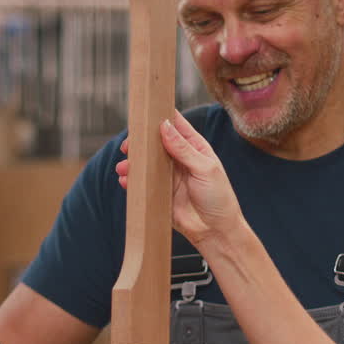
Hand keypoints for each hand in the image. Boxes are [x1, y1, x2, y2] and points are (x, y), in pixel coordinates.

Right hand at [116, 111, 244, 246]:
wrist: (216, 231)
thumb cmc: (219, 197)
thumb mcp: (205, 168)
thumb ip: (183, 148)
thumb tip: (164, 126)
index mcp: (194, 147)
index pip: (175, 125)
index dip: (160, 116)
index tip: (145, 112)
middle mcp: (179, 159)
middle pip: (155, 143)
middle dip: (140, 143)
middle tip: (129, 146)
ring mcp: (168, 175)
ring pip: (146, 163)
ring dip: (134, 164)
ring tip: (125, 168)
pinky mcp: (160, 192)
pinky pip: (143, 183)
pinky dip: (133, 181)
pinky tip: (127, 182)